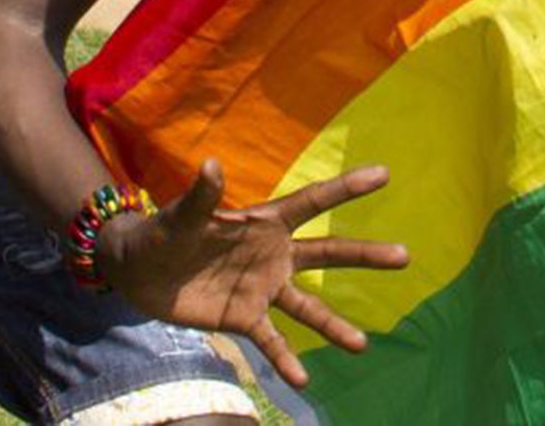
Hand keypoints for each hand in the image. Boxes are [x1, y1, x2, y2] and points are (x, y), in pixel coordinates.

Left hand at [100, 158, 409, 388]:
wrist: (139, 271)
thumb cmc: (162, 231)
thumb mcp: (181, 215)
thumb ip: (202, 197)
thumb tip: (212, 166)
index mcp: (264, 221)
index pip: (312, 202)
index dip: (346, 187)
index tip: (383, 174)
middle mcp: (273, 254)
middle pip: (327, 253)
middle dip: (365, 255)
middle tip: (405, 256)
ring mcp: (262, 288)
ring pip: (308, 307)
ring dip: (334, 325)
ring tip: (363, 345)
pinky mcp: (243, 319)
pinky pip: (271, 341)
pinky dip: (287, 360)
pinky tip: (303, 379)